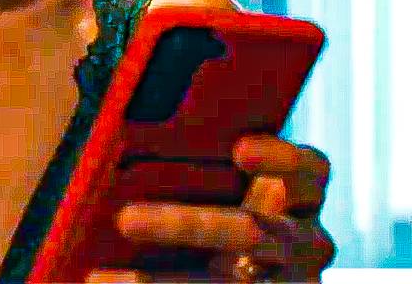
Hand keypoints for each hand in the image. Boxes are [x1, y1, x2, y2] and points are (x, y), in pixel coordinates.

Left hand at [87, 134, 335, 282]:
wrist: (250, 268)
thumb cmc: (222, 205)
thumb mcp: (226, 186)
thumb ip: (197, 167)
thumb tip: (118, 142)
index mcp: (302, 195)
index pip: (310, 171)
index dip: (281, 158)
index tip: (239, 150)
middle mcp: (306, 243)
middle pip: (252, 231)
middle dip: (184, 226)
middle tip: (125, 219)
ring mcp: (291, 282)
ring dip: (160, 283)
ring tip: (101, 279)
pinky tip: (108, 283)